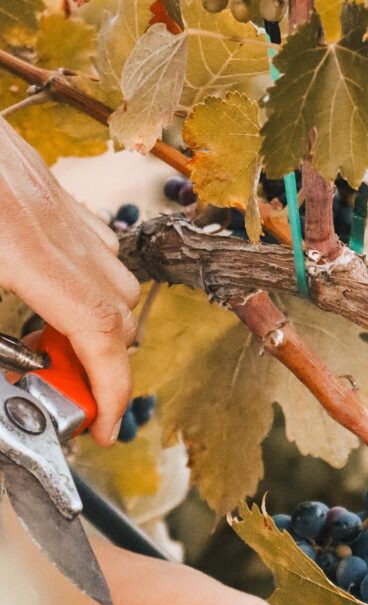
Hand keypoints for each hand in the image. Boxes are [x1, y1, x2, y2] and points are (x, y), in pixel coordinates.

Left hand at [0, 119, 140, 444]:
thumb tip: (9, 378)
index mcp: (15, 243)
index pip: (99, 329)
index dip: (112, 389)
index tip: (104, 426)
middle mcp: (48, 218)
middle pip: (119, 310)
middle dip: (104, 364)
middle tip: (65, 390)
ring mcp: (50, 194)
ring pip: (116, 275)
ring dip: (100, 320)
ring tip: (52, 340)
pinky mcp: (42, 178)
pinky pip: (95, 239)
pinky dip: (89, 278)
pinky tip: (49, 288)